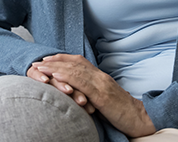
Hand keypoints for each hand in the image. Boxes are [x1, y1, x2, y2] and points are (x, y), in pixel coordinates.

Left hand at [30, 54, 155, 137]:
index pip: (79, 62)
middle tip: (38, 60)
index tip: (48, 58)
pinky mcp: (101, 94)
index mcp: (101, 77)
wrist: (139, 118)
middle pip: (74, 63)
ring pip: (75, 70)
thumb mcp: (105, 99)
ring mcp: (100, 84)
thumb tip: (78, 94)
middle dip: (54, 60)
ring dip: (55, 67)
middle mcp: (100, 76)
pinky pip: (81, 83)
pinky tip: (55, 75)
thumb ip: (92, 93)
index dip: (62, 59)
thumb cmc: (122, 112)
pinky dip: (66, 76)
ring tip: (40, 67)